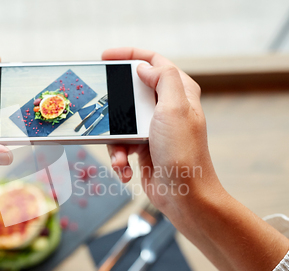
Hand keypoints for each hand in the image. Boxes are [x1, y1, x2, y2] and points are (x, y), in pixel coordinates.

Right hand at [103, 48, 288, 270]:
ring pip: (122, 122)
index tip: (106, 58)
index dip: (130, 55)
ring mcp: (154, 130)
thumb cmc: (183, 153)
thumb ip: (163, 78)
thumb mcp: (174, 108)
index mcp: (178, 93)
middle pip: (131, 94)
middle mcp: (167, 108)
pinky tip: (125, 170)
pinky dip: (119, 158)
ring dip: (116, 141)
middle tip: (104, 113)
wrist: (184, 197)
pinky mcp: (144, 149)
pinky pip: (121, 145)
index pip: (154, 62)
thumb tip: (144, 66)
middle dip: (115, 108)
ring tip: (121, 157)